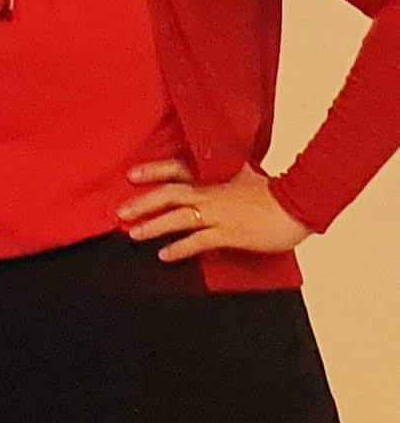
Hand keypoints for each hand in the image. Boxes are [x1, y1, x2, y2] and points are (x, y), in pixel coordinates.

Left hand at [118, 160, 310, 262]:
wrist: (300, 204)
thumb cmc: (278, 192)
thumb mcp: (247, 174)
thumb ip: (226, 176)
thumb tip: (215, 177)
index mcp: (217, 174)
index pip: (178, 167)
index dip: (153, 170)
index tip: (132, 175)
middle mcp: (213, 192)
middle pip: (169, 194)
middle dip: (143, 203)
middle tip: (121, 212)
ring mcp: (220, 213)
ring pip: (178, 218)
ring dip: (153, 226)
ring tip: (133, 234)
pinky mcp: (228, 233)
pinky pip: (197, 242)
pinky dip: (178, 248)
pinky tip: (164, 255)